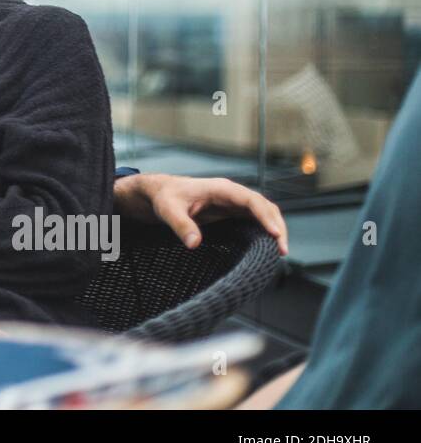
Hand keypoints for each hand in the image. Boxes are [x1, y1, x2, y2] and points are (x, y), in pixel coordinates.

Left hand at [118, 173, 288, 254]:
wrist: (160, 193)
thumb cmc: (164, 198)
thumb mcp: (168, 210)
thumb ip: (181, 225)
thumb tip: (194, 244)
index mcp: (221, 189)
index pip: (251, 200)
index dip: (266, 217)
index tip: (276, 234)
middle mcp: (232, 195)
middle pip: (264, 207)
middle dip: (277, 226)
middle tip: (283, 251)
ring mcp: (233, 203)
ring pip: (263, 213)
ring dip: (274, 229)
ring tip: (280, 252)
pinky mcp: (231, 213)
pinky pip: (254, 220)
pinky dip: (265, 231)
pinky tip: (267, 247)